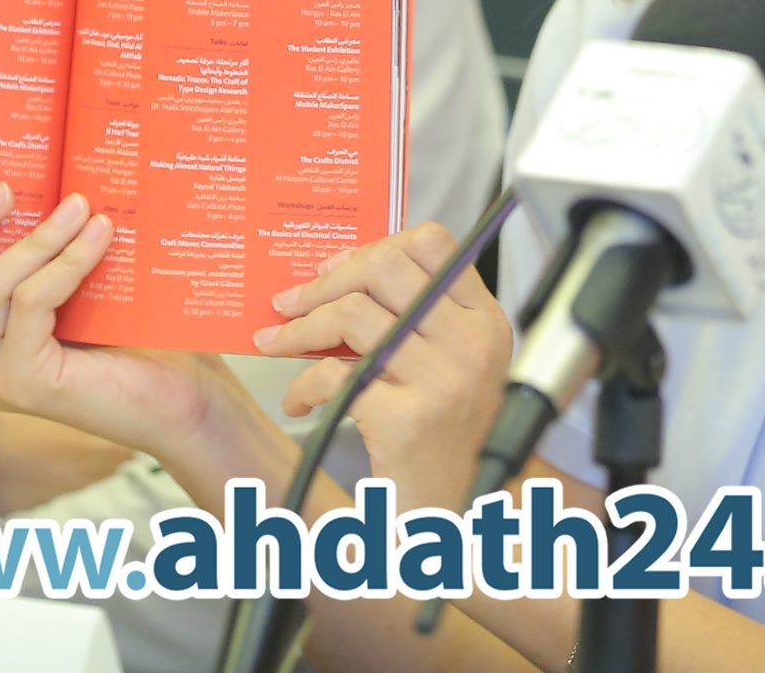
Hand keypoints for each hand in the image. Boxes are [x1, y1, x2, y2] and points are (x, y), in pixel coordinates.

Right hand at [0, 175, 259, 471]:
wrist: (186, 396)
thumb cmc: (139, 331)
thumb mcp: (83, 274)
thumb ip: (52, 239)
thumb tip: (55, 161)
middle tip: (1, 188)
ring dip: (33, 240)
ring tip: (79, 205)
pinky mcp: (25, 386)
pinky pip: (31, 306)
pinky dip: (64, 264)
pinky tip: (101, 235)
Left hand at [254, 223, 510, 515]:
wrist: (462, 521)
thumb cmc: (449, 444)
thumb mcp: (453, 369)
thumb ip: (418, 320)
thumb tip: (342, 275)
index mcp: (485, 322)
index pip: (433, 243)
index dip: (376, 246)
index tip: (337, 269)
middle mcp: (471, 344)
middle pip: (384, 268)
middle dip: (325, 281)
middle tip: (291, 302)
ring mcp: (442, 381)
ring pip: (353, 315)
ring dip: (301, 328)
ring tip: (279, 344)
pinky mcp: (406, 420)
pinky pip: (336, 375)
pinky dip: (304, 385)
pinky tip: (300, 400)